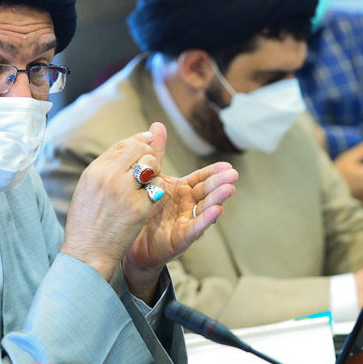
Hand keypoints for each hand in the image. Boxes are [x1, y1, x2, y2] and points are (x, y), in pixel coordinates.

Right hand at [60, 123, 171, 283]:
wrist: (88, 252)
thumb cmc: (87, 221)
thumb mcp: (87, 188)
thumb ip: (105, 168)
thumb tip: (126, 149)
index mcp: (95, 170)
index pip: (123, 145)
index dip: (138, 140)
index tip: (148, 140)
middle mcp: (109, 177)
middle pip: (139, 150)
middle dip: (149, 153)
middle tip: (150, 164)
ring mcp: (125, 192)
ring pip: (151, 165)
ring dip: (154, 170)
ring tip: (148, 181)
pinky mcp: (139, 208)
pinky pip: (157, 186)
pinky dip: (156, 189)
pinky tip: (149, 196)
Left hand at [123, 160, 237, 300]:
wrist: (129, 238)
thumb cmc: (144, 209)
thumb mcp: (150, 178)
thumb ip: (156, 153)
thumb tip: (157, 124)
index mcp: (183, 190)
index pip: (201, 178)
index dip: (214, 172)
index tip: (228, 166)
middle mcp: (188, 205)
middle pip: (207, 192)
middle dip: (220, 183)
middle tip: (233, 175)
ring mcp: (187, 221)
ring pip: (205, 209)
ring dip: (217, 199)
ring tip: (228, 189)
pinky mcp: (181, 238)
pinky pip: (195, 228)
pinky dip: (205, 220)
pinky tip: (217, 211)